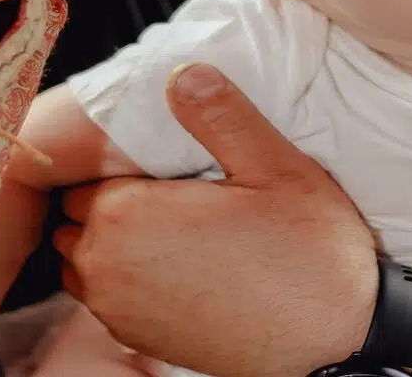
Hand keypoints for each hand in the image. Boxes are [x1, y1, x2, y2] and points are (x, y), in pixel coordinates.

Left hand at [53, 64, 378, 376]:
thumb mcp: (273, 165)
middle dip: (112, 199)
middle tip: (171, 189)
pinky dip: (130, 277)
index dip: (119, 162)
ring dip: (114, 241)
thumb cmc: (308, 250)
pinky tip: (183, 262)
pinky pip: (108, 298)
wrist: (334, 335)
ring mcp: (121, 311)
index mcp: (128, 215)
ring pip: (85, 260)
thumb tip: (184, 73)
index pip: (83, 174)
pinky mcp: (140, 339)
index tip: (164, 163)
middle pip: (77, 217)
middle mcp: (109, 268)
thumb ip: (220, 115)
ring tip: (175, 224)